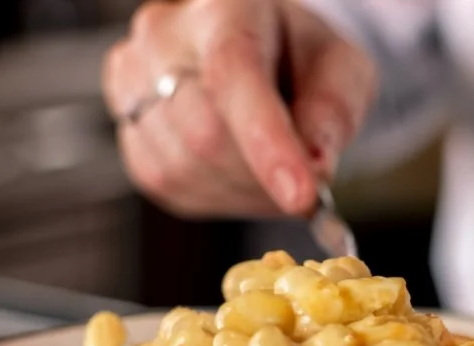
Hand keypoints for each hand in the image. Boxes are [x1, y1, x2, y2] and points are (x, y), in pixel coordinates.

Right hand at [102, 0, 376, 217]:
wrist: (258, 56)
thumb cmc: (299, 58)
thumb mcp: (340, 67)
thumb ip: (334, 109)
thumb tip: (316, 165)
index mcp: (221, 8)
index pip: (233, 76)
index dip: (267, 143)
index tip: (302, 196)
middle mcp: (162, 40)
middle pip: (206, 133)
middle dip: (265, 174)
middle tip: (309, 184)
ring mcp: (133, 89)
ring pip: (189, 169)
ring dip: (249, 191)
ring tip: (277, 170)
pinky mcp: (132, 139)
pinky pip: (175, 189)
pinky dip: (224, 199)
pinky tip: (246, 177)